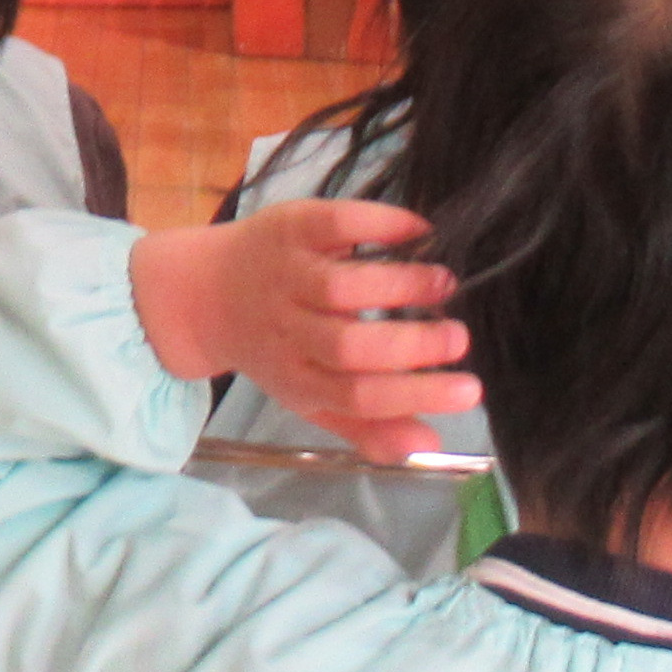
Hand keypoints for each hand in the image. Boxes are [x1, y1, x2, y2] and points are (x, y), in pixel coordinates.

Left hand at [126, 198, 474, 457]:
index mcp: (299, 378)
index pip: (359, 396)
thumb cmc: (275, 347)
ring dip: (400, 286)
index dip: (415, 395)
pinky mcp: (286, 228)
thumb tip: (429, 447)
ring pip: (340, 287)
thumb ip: (368, 424)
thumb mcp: (312, 395)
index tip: (470, 388)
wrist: (202, 292)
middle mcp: (288, 330)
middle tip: (459, 337)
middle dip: (411, 345)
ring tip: (443, 284)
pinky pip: (333, 225)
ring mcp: (284, 276)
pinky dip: (377, 224)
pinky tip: (416, 230)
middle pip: (349, 346)